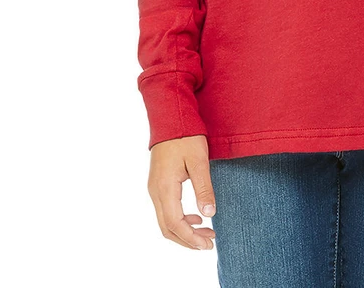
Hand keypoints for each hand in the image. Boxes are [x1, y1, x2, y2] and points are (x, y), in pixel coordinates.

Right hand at [148, 135, 216, 249]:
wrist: (170, 118)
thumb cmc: (185, 136)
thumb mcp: (199, 160)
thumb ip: (204, 187)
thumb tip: (209, 214)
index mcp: (165, 188)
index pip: (175, 224)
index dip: (191, 238)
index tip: (208, 244)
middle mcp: (155, 192)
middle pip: (168, 228)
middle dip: (188, 240)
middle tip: (209, 243)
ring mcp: (154, 188)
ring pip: (165, 221)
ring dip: (184, 231)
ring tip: (206, 232)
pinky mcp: (158, 184)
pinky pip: (165, 211)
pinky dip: (179, 220)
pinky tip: (195, 216)